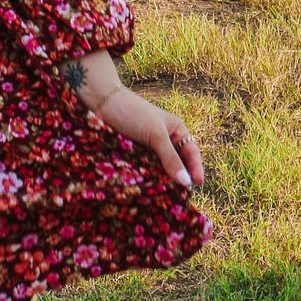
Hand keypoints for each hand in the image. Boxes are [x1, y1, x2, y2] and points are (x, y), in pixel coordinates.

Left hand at [89, 85, 204, 190]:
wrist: (102, 103)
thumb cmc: (134, 113)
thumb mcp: (156, 135)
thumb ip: (171, 158)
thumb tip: (186, 182)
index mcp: (176, 130)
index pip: (191, 152)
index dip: (195, 168)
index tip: (197, 184)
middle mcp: (165, 140)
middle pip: (176, 163)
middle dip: (179, 177)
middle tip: (182, 196)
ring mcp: (149, 147)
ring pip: (160, 168)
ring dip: (162, 180)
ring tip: (167, 197)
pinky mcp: (134, 153)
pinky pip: (145, 169)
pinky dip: (147, 178)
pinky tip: (149, 189)